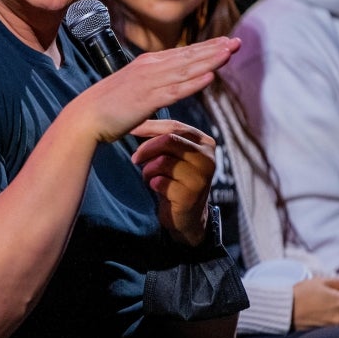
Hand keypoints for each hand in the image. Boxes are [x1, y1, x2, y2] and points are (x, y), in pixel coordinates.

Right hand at [78, 37, 239, 144]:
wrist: (85, 117)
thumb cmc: (107, 112)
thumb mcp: (137, 103)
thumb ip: (159, 108)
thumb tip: (177, 116)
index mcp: (146, 66)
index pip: (181, 55)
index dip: (205, 48)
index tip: (225, 43)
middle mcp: (149, 68)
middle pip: (188, 57)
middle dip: (214, 49)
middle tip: (237, 42)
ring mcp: (149, 83)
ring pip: (186, 70)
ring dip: (210, 60)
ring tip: (230, 52)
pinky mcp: (147, 99)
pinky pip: (176, 90)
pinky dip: (194, 83)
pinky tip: (211, 76)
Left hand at [130, 119, 215, 245]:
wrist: (187, 216)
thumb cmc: (175, 180)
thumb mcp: (173, 156)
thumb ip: (162, 137)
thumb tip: (136, 121)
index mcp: (205, 142)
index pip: (174, 127)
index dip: (149, 127)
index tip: (130, 129)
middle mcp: (208, 158)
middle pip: (168, 141)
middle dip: (146, 149)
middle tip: (135, 159)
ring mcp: (202, 177)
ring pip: (163, 162)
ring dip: (148, 170)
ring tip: (150, 177)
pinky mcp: (191, 195)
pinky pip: (160, 182)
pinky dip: (153, 184)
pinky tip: (158, 189)